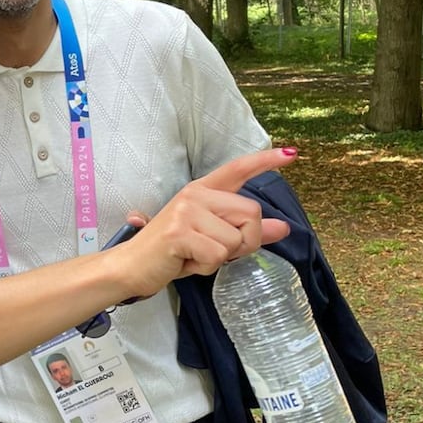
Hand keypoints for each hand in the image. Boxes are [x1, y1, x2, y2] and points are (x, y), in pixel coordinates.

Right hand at [118, 147, 297, 296]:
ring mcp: (186, 210)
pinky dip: (206, 266)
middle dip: (244, 241)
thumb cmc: (172, 252)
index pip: (237, 170)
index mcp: (202, 190)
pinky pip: (218, 254)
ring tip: (194, 255)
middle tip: (214, 251)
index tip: (291, 155)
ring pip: (236, 239)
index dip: (265, 162)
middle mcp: (195, 194)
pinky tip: (186, 261)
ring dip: (221, 258)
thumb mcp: (213, 239)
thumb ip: (246, 231)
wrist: (132, 267)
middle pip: (252, 213)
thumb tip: (284, 227)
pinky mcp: (179, 231)